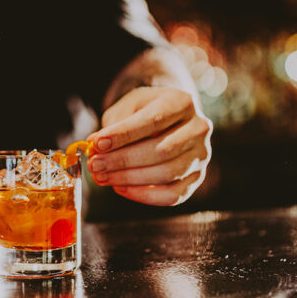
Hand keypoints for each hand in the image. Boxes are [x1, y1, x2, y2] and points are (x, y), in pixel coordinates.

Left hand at [86, 86, 212, 205]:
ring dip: (129, 179)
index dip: (123, 134)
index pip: (153, 120)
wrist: (169, 119)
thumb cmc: (145, 111)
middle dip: (122, 160)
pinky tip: (120, 188)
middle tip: (95, 165)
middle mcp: (199, 128)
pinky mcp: (197, 177)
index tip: (97, 144)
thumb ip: (115, 123)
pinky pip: (173, 195)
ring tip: (102, 177)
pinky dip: (144, 195)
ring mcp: (201, 155)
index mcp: (182, 102)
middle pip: (161, 150)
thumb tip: (96, 145)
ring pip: (167, 174)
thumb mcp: (129, 106)